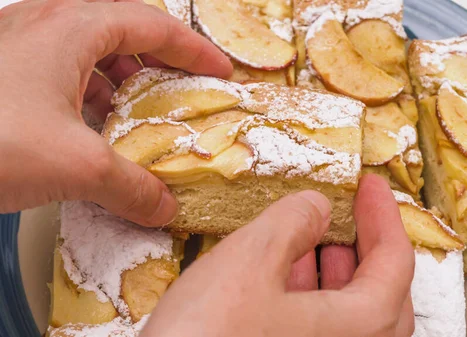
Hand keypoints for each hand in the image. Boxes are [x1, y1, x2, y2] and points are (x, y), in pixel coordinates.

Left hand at [0, 0, 231, 225]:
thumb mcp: (75, 165)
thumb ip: (131, 186)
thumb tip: (162, 206)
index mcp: (70, 27)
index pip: (152, 24)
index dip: (194, 48)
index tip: (220, 70)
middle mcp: (44, 24)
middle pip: (122, 30)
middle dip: (160, 61)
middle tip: (185, 88)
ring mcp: (18, 46)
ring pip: (89, 51)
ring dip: (123, 80)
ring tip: (143, 112)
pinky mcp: (3, 72)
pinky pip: (62, 72)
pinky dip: (90, 95)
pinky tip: (94, 127)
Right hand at [142, 175, 415, 336]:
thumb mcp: (250, 261)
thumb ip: (293, 221)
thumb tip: (316, 208)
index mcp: (362, 330)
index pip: (395, 263)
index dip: (384, 216)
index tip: (372, 187)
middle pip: (381, 295)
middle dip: (365, 246)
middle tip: (352, 212)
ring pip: (349, 318)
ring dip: (336, 272)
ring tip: (315, 237)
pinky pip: (321, 333)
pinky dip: (312, 299)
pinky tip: (283, 276)